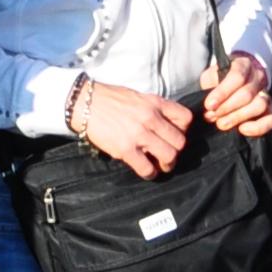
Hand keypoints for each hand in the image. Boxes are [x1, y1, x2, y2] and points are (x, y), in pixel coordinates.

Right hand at [70, 80, 192, 177]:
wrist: (85, 103)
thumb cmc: (111, 99)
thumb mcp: (138, 97)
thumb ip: (155, 109)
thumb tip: (167, 124)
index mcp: (155, 103)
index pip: (186, 118)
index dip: (183, 130)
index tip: (173, 135)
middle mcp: (151, 118)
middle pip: (180, 142)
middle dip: (175, 151)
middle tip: (167, 154)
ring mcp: (139, 134)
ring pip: (169, 157)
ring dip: (166, 165)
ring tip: (159, 165)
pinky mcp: (126, 149)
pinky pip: (147, 169)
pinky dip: (150, 174)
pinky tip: (146, 171)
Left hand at [198, 51, 271, 137]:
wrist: (238, 79)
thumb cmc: (221, 78)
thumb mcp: (212, 75)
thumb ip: (209, 85)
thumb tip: (210, 105)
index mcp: (243, 65)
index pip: (237, 76)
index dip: (223, 92)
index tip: (209, 105)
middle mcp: (257, 77)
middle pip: (247, 93)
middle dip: (227, 107)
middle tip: (213, 116)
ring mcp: (266, 94)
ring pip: (259, 106)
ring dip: (238, 117)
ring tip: (222, 124)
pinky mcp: (270, 109)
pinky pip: (271, 120)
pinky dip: (258, 127)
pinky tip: (243, 130)